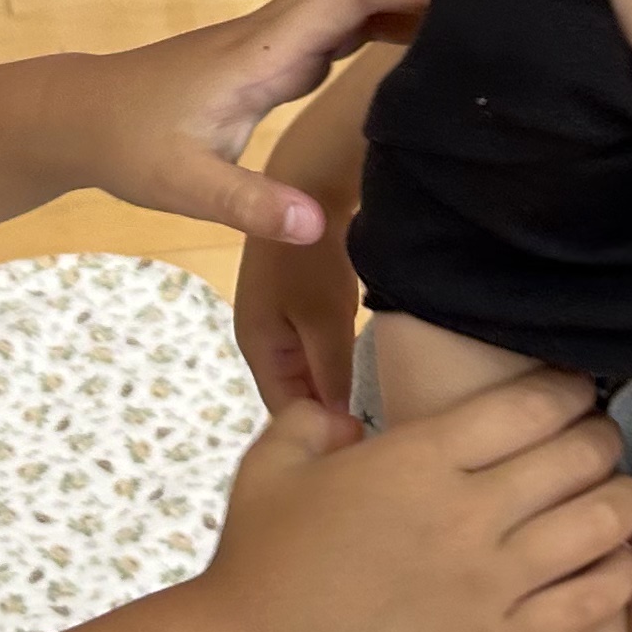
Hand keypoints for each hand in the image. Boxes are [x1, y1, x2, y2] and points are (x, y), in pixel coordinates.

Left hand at [72, 0, 453, 245]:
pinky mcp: (281, 48)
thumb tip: (316, 226)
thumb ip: (248, 204)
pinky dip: (393, 8)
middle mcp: (278, 26)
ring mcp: (280, 32)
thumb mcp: (183, 187)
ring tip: (480, 4)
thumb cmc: (130, 147)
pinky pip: (347, 10)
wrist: (84, 116)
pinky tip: (429, 39)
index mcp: (264, 50)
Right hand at [185, 378, 631, 631]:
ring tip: (620, 496)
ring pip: (603, 524)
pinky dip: (620, 574)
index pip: (530, 405)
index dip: (566, 389)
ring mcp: (492, 584)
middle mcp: (469, 514)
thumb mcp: (274, 458)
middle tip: (597, 440)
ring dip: (624, 499)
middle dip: (600, 437)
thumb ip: (319, 419)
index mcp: (419, 458)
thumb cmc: (259, 557)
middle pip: (580, 456)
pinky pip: (592, 603)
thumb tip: (355, 423)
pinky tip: (618, 562)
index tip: (572, 390)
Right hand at [234, 222, 363, 444]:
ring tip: (375, 402)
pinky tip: (367, 364)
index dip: (320, 434)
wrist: (308, 185)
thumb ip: (331, 375)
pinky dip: (338, 358)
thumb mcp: (324, 321)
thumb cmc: (311, 258)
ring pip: (307, 370)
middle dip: (327, 412)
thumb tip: (340, 426)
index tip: (363, 446)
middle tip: (374, 429)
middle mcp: (261, 338)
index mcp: (256, 347)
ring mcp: (278, 318)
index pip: (284, 412)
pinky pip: (315, 345)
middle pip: (294, 392)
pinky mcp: (297, 301)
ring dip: (335, 385)